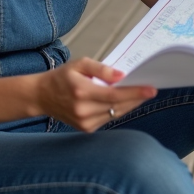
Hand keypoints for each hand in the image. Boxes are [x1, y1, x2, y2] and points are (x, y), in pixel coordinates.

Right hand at [34, 58, 156, 132]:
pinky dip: (117, 110)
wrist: (41, 96)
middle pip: (118, 106)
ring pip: (116, 114)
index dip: (135, 93)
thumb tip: (121, 76)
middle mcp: (83, 110)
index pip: (114, 94)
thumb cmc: (62, 77)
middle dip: (136, 98)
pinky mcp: (86, 129)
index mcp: (82, 91)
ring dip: (129, 104)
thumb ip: (101, 69)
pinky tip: (123, 102)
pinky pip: (108, 119)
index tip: (151, 89)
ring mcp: (84, 122)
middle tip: (150, 90)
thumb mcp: (79, 64)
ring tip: (140, 94)